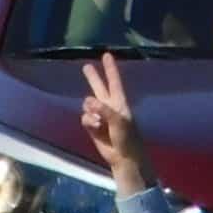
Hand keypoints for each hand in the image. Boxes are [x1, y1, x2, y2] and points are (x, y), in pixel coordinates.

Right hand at [80, 52, 153, 196]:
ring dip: (90, 110)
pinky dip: (88, 122)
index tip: (107, 55)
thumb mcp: (119, 121)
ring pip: (87, 105)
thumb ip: (104, 109)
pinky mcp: (92, 127)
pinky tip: (95, 129)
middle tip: (86, 66)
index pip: (114, 81)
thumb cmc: (127, 137)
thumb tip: (89, 101)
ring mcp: (100, 117)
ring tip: (98, 122)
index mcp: (119, 102)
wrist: (123, 157)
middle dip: (93, 78)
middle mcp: (109, 106)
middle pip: (98, 88)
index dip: (110, 68)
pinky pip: (85, 118)